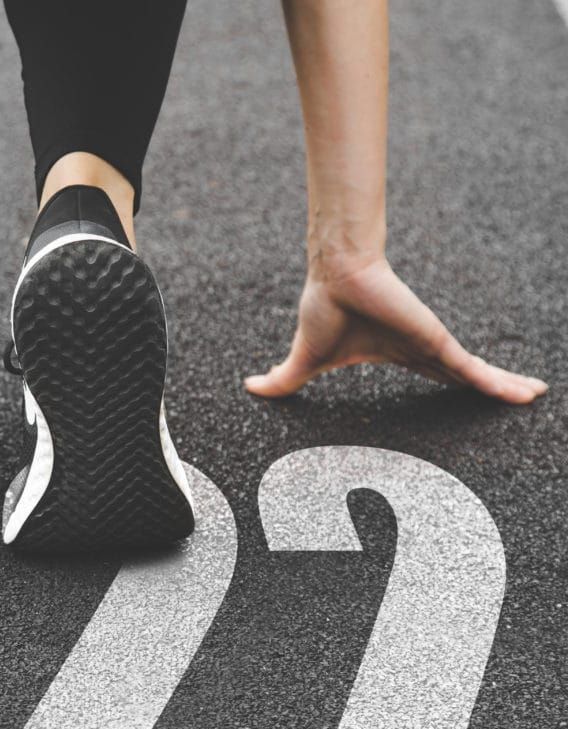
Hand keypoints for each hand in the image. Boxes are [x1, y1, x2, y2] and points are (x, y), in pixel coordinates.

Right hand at [245, 259, 546, 404]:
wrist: (338, 277)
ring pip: (476, 376)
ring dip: (505, 387)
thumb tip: (250, 388)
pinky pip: (475, 372)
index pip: (432, 375)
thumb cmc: (324, 309)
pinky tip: (526, 394)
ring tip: (533, 396)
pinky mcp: (439, 344)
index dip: (453, 385)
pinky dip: (501, 384)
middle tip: (517, 395)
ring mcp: (434, 348)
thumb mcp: (305, 360)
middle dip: (489, 385)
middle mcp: (421, 351)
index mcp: (396, 354)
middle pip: (462, 376)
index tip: (473, 393)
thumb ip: (285, 380)